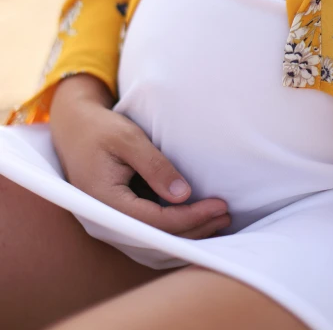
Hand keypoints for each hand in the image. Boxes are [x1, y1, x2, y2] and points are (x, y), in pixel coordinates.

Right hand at [49, 74, 230, 238]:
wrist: (73, 127)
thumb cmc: (100, 129)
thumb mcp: (128, 139)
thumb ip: (154, 166)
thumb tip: (183, 195)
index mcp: (105, 201)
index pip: (156, 221)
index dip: (191, 217)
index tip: (219, 205)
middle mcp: (107, 219)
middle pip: (158, 236)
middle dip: (195, 229)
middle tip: (226, 214)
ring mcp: (113, 219)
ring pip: (155, 236)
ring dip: (188, 231)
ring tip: (219, 220)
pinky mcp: (120, 213)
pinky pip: (150, 227)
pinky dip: (175, 225)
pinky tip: (198, 217)